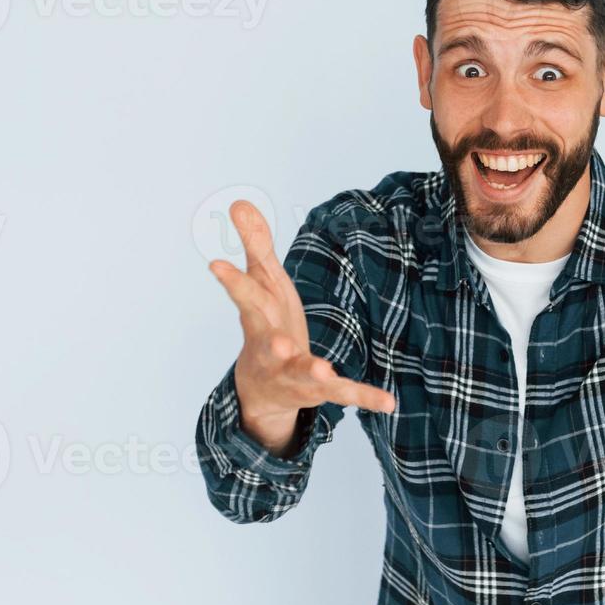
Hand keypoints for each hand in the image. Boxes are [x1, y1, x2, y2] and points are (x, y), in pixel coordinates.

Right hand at [208, 200, 395, 455]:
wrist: (262, 389)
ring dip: (310, 370)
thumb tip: (239, 202)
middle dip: (266, 334)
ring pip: (301, 371)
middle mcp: (269, 347)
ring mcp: (293, 371)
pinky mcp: (318, 390)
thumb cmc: (265, 324)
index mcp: (259, 317)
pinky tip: (388, 403)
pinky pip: (343, 393)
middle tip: (272, 338)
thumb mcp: (263, 284)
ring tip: (321, 369)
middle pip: (266, 336)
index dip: (233, 281)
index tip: (216, 265)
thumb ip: (256, 245)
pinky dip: (365, 396)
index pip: (246, 295)